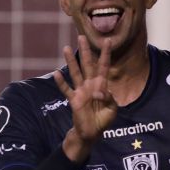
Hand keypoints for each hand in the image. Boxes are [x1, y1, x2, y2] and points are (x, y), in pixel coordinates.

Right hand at [53, 35, 117, 161]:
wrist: (92, 133)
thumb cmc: (103, 120)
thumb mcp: (112, 109)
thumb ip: (109, 99)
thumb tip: (98, 93)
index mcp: (102, 86)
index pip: (104, 66)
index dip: (105, 54)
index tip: (107, 40)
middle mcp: (90, 85)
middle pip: (87, 65)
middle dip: (85, 51)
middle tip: (81, 37)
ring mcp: (81, 92)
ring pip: (75, 73)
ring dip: (71, 61)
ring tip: (66, 48)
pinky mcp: (74, 100)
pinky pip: (67, 90)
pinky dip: (61, 82)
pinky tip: (56, 73)